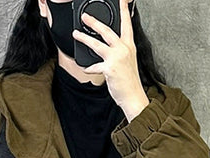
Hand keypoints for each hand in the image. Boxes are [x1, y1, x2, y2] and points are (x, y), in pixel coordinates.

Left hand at [72, 2, 148, 118]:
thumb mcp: (128, 61)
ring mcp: (116, 58)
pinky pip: (94, 66)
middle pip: (106, 31)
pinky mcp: (109, 69)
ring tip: (76, 34)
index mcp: (129, 46)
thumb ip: (120, 51)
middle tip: (85, 16)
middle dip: (94, 22)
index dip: (124, 11)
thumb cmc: (130, 81)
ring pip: (97, 44)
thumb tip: (108, 45)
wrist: (133, 96)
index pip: (126, 24)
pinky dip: (89, 68)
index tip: (122, 0)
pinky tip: (85, 68)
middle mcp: (123, 49)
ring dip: (84, 38)